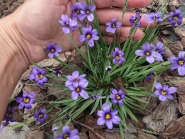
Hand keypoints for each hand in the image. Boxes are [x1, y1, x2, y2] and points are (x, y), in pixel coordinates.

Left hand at [5, 0, 151, 63]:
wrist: (26, 39)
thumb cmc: (36, 13)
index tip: (143, 0)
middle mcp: (86, 8)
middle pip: (112, 10)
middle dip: (130, 13)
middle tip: (148, 18)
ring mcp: (86, 25)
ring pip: (110, 25)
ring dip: (126, 28)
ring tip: (142, 33)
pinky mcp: (85, 39)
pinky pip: (102, 38)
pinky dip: (115, 39)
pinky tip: (126, 41)